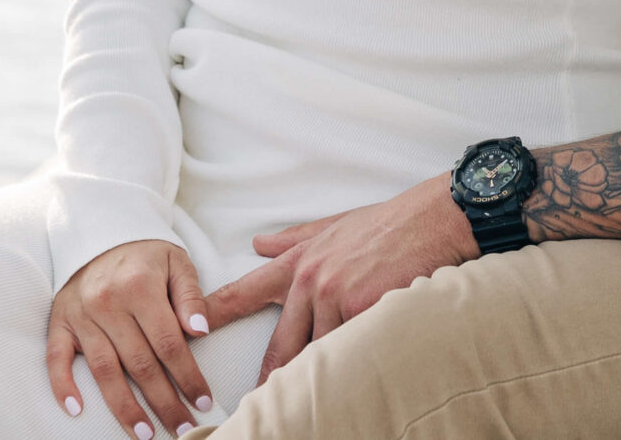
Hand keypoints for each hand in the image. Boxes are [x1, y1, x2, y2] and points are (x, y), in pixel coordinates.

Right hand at [47, 238, 214, 434]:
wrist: (100, 231)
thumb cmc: (146, 253)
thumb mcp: (178, 262)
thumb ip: (190, 297)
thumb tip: (201, 332)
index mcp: (140, 287)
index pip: (169, 343)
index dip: (188, 376)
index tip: (203, 401)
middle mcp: (108, 304)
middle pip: (139, 364)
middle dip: (163, 401)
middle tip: (182, 429)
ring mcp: (80, 315)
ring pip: (103, 370)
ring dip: (123, 407)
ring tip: (143, 433)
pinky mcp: (59, 322)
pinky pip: (56, 359)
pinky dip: (63, 386)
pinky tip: (76, 411)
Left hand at [199, 174, 480, 383]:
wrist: (431, 218)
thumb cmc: (388, 222)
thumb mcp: (334, 225)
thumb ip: (294, 239)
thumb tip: (258, 245)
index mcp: (298, 260)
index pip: (244, 291)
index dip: (214, 312)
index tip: (189, 333)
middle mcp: (309, 279)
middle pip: (281, 343)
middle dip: (272, 376)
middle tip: (259, 402)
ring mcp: (334, 294)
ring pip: (318, 350)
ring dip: (320, 371)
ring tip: (315, 397)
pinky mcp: (361, 306)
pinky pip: (349, 346)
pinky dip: (350, 361)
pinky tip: (352, 374)